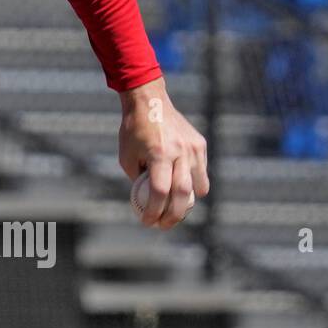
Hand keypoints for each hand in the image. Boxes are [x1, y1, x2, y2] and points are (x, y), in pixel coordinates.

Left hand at [118, 77, 209, 229]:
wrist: (150, 102)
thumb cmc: (133, 131)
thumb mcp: (126, 156)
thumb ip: (138, 179)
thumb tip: (146, 202)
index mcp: (158, 154)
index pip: (160, 192)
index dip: (154, 211)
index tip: (148, 222)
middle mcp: (179, 152)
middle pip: (182, 194)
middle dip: (173, 215)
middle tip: (164, 225)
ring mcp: (193, 148)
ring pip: (197, 186)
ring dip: (186, 202)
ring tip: (173, 210)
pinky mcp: (200, 145)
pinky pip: (200, 172)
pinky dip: (194, 184)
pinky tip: (183, 192)